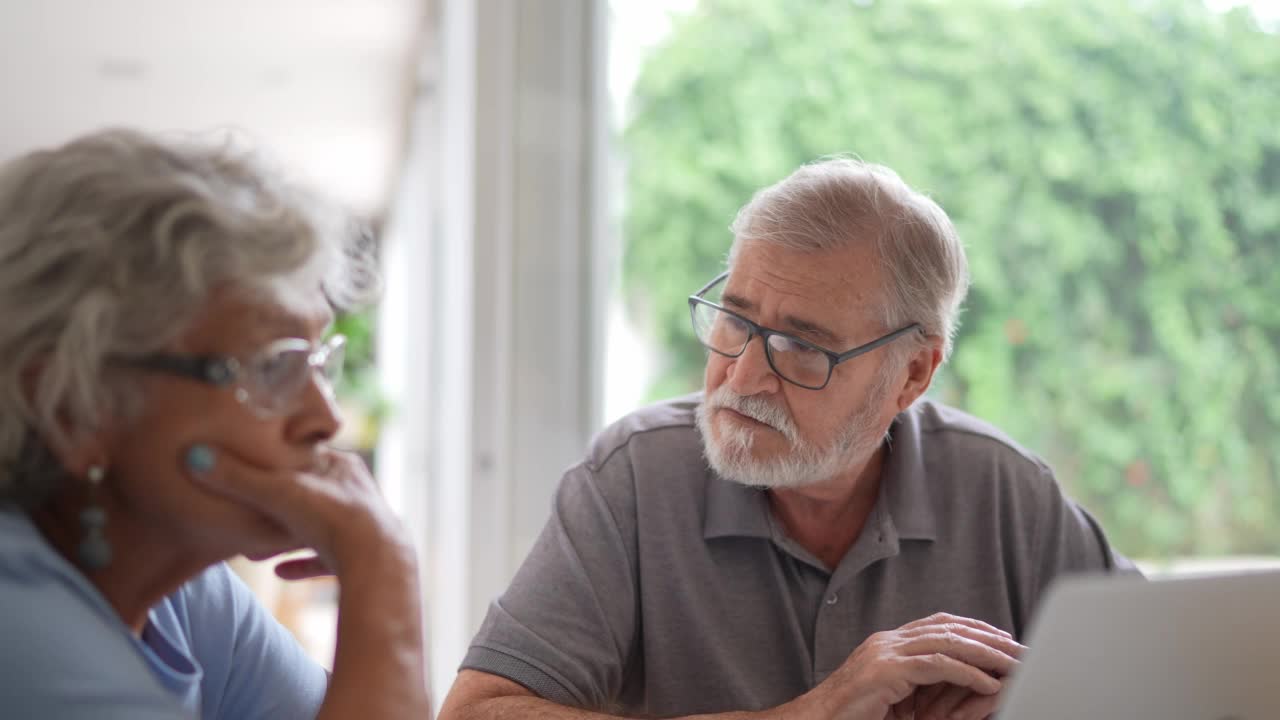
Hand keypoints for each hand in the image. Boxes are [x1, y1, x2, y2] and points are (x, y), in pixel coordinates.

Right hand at [185, 444, 410, 576]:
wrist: (375, 563)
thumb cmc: (330, 517)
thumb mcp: (276, 492)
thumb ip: (235, 478)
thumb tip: (193, 457)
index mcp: (342, 467)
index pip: (303, 458)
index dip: (272, 466)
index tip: (245, 474)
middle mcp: (356, 493)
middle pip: (308, 494)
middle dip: (275, 507)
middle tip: (246, 515)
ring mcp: (360, 527)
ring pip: (317, 528)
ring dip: (286, 537)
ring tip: (255, 548)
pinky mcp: (361, 560)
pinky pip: (328, 559)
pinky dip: (304, 564)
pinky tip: (280, 573)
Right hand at [798, 613, 1022, 719]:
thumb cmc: (853, 716)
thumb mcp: (895, 698)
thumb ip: (922, 686)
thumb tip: (962, 686)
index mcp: (888, 644)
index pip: (939, 623)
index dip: (974, 628)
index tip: (1003, 638)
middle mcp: (887, 641)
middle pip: (948, 627)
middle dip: (989, 637)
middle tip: (1021, 649)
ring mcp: (885, 653)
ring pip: (946, 642)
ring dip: (986, 653)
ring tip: (1015, 664)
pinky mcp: (885, 671)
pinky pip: (936, 666)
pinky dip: (968, 674)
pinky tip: (989, 684)